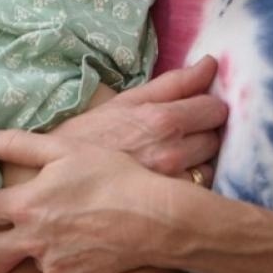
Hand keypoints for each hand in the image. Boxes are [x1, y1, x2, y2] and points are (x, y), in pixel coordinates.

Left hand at [0, 127, 194, 272]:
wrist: (157, 219)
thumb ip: (15, 144)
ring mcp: (54, 267)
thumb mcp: (64, 150)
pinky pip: (58, 271)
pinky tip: (81, 241)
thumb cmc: (112, 177)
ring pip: (27, 259)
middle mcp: (33, 243)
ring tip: (59, 227)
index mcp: (25, 207)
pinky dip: (62, 260)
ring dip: (32, 247)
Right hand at [52, 56, 224, 176]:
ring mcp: (174, 184)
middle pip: (216, 137)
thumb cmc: (88, 137)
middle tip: (177, 134)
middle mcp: (173, 153)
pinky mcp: (169, 209)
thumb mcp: (125, 102)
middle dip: (202, 132)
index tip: (191, 110)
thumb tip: (211, 64)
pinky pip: (198, 192)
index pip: (213, 109)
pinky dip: (189, 185)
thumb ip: (173, 83)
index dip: (204, 107)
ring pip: (211, 166)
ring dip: (198, 160)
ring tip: (171, 159)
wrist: (56, 180)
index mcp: (163, 120)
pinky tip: (167, 181)